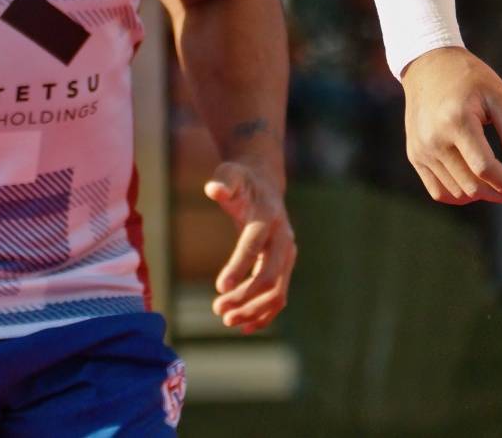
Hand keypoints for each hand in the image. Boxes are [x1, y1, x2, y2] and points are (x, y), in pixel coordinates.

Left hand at [203, 161, 295, 333]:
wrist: (266, 185)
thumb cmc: (242, 182)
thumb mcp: (231, 175)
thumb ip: (224, 182)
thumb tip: (213, 189)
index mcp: (268, 217)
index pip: (254, 245)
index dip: (238, 267)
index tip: (219, 289)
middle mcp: (283, 238)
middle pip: (270, 275)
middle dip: (245, 296)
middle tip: (218, 309)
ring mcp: (287, 254)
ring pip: (278, 291)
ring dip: (254, 310)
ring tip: (226, 319)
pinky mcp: (285, 266)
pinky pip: (279, 296)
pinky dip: (265, 314)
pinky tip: (245, 327)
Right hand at [400, 46, 501, 205]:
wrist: (428, 66)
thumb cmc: (468, 76)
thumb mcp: (498, 93)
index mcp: (457, 121)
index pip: (484, 167)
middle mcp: (434, 140)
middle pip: (470, 185)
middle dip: (497, 193)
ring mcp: (421, 150)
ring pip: (454, 192)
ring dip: (479, 195)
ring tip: (497, 185)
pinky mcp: (415, 155)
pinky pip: (437, 190)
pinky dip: (458, 195)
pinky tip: (475, 187)